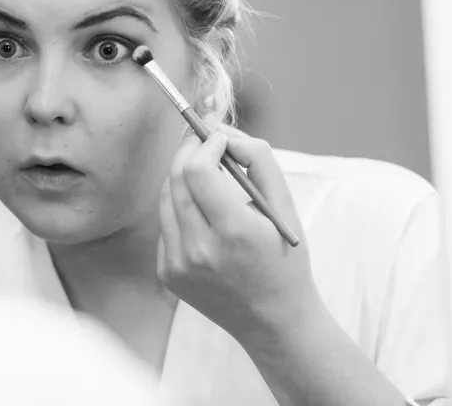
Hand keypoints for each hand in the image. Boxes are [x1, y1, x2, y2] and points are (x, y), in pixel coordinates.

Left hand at [156, 125, 325, 348]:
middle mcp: (199, 250)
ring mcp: (178, 264)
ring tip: (207, 172)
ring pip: (166, 196)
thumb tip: (223, 130)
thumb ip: (257, 160)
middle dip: (189, 149)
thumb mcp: (285, 207)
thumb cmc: (284, 259)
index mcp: (234, 233)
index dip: (204, 143)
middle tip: (204, 137)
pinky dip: (180, 206)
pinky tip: (203, 212)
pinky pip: (166, 222)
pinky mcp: (167, 272)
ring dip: (183, 175)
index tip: (218, 135)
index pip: (197, 171)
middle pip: (176, 178)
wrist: (274, 321)